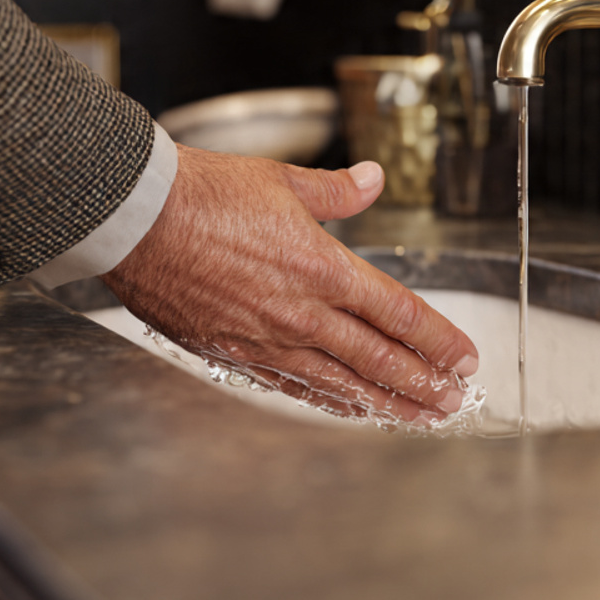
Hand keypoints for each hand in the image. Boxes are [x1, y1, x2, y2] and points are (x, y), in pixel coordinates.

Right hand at [103, 145, 478, 423]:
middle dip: (422, 383)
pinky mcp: (232, 353)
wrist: (134, 218)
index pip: (398, 313)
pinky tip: (349, 410)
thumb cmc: (203, 194)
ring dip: (385, 403)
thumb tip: (373, 179)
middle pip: (378, 358)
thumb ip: (337, 191)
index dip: (438, 340)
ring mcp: (266, 338)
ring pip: (340, 383)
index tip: (466, 359)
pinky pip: (292, 386)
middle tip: (454, 403)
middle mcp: (301, 311)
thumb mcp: (282, 181)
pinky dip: (328, 403)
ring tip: (418, 420)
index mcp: (323, 267)